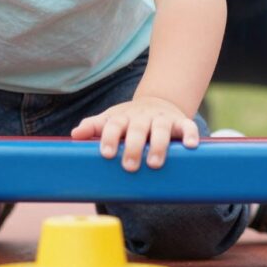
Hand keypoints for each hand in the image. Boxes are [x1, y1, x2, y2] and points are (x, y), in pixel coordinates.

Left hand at [71, 96, 198, 171]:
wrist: (158, 101)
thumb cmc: (129, 119)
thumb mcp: (111, 120)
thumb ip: (94, 127)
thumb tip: (75, 134)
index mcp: (123, 117)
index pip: (114, 125)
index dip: (109, 137)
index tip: (105, 153)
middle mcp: (142, 117)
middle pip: (137, 128)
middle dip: (133, 146)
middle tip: (129, 165)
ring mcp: (162, 119)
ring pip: (161, 128)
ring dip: (158, 145)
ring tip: (155, 163)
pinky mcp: (180, 122)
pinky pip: (187, 126)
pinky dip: (189, 134)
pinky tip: (190, 145)